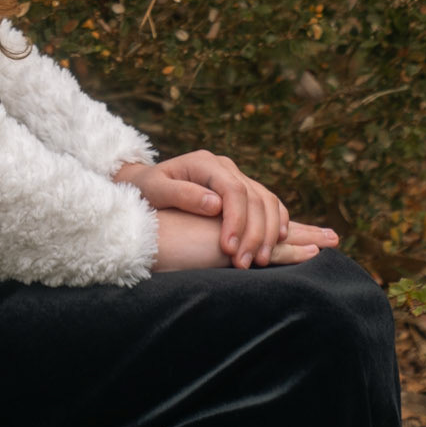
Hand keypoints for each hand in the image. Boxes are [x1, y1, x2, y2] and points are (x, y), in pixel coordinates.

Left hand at [114, 149, 338, 268]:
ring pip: (268, 201)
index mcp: (205, 162)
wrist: (147, 183)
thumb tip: (215, 204)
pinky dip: (278, 223)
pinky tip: (276, 244)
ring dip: (270, 232)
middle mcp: (225, 167)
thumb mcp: (156, 190)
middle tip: (246, 264)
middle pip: (255, 197)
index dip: (236, 220)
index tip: (229, 249)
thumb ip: (183, 194)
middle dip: (255, 233)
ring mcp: (237, 177)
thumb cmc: (148, 189)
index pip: (233, 190)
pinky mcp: (243, 191)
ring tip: (260, 260)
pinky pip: (270, 205)